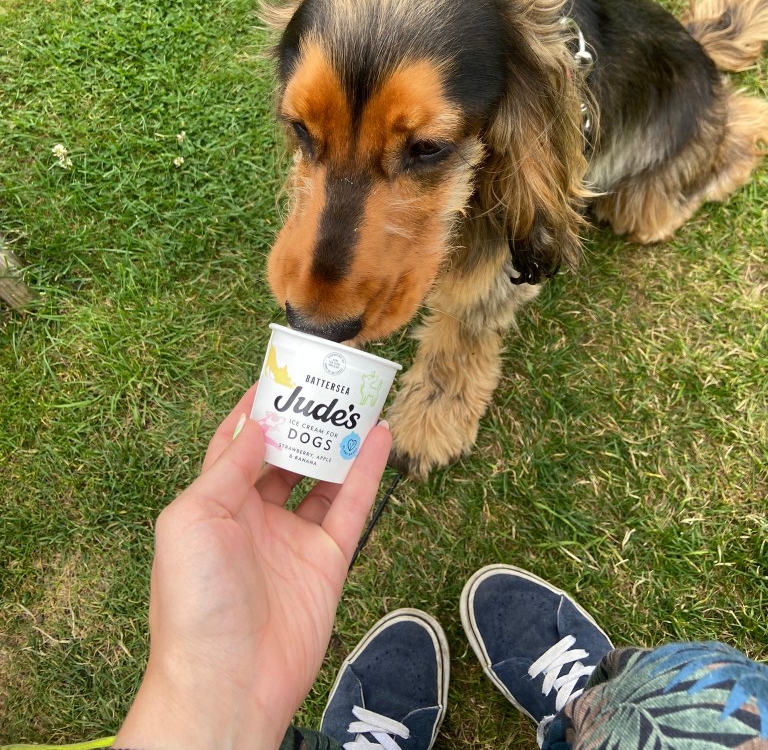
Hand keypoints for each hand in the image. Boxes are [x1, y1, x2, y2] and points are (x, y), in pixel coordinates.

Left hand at [114, 384, 391, 749]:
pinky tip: (378, 439)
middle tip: (326, 383)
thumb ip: (227, 468)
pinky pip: (351, 507)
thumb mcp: (192, 521)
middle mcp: (254, 517)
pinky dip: (366, 472)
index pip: (235, 445)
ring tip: (358, 402)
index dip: (255, 410)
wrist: (226, 682)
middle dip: (303, 421)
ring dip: (338, 441)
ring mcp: (293, 539)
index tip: (277, 375)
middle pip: (283, 456)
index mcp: (214, 506)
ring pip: (322, 477)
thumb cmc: (194, 604)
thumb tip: (257, 424)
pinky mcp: (327, 561)